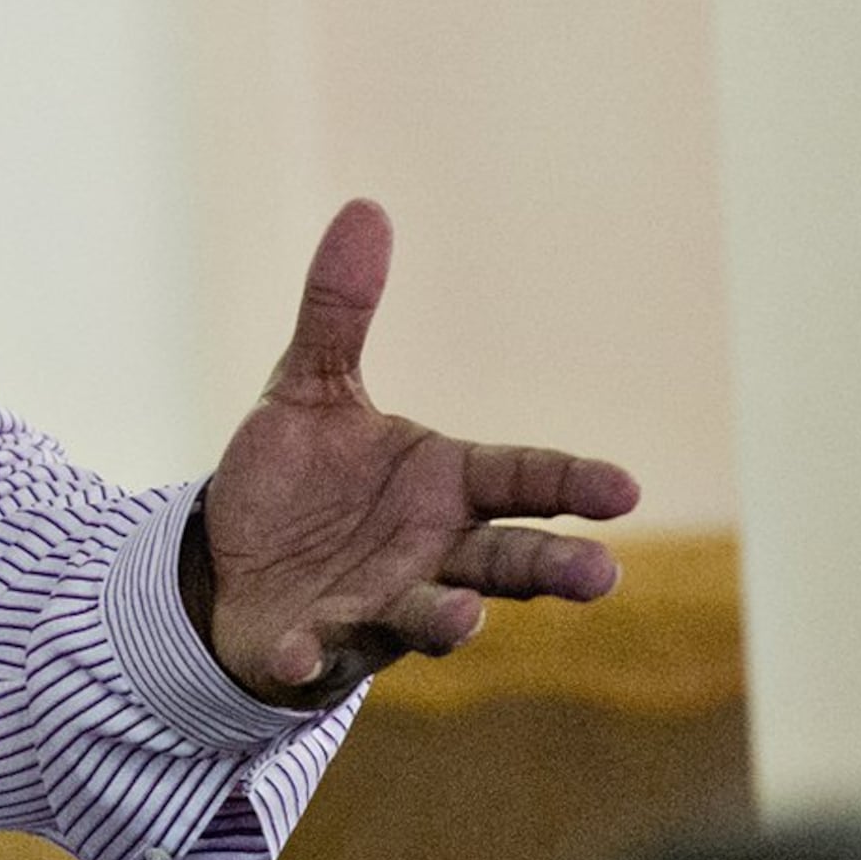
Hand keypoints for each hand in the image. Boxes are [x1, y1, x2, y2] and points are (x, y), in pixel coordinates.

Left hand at [192, 199, 640, 707]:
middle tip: (600, 573)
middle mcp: (432, 551)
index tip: (626, 489)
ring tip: (466, 614)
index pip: (522, 478)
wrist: (234, 560)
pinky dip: (315, 654)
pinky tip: (303, 650)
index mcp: (445, 484)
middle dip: (552, 568)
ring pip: (434, 614)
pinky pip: (321, 654)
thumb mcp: (309, 386)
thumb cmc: (300, 480)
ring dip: (450, 617)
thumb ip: (339, 311)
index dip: (572, 483)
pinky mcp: (318, 645)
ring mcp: (382, 604)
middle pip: (509, 559)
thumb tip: (366, 206)